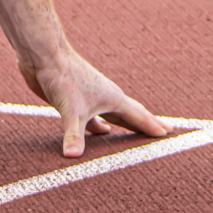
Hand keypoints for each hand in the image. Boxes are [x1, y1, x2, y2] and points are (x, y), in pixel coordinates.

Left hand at [20, 51, 167, 157]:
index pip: (139, 116)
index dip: (152, 126)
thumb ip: (74, 135)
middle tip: (163, 132)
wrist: (44, 55)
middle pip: (131, 114)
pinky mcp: (75, 99)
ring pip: (112, 115)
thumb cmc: (62, 77)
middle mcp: (105, 97)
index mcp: (112, 98)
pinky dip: (99, 126)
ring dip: (123, 126)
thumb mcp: (71, 110)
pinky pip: (93, 117)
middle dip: (146, 124)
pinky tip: (101, 132)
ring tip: (134, 136)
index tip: (168, 134)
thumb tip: (72, 157)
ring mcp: (90, 97)